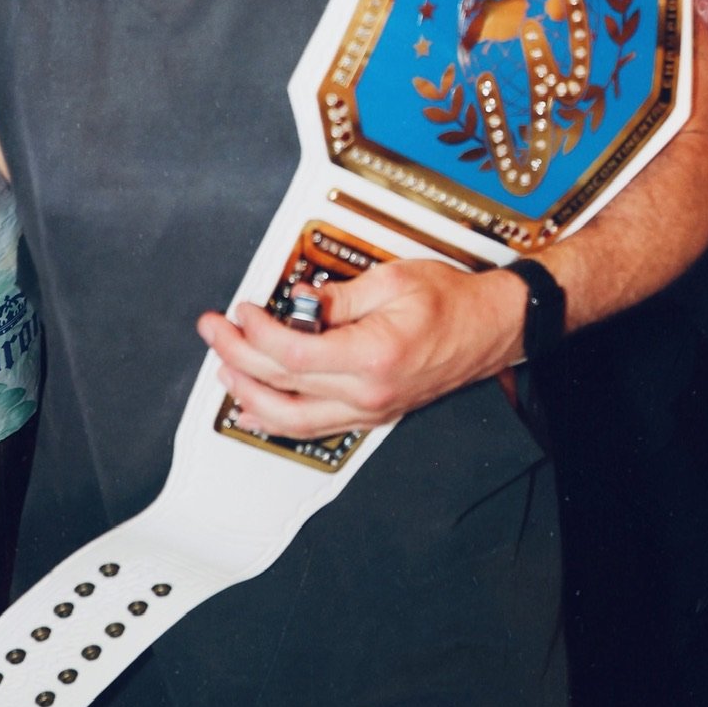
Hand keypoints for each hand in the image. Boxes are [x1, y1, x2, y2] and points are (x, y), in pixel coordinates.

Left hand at [195, 259, 527, 438]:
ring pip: (291, 419)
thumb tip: (298, 303)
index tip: (240, 312)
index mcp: (372, 356)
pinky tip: (256, 407)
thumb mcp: (392, 280)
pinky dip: (277, 418)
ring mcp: (370, 410)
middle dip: (237, 357)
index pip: (292, 353)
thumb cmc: (453, 302)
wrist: (492, 327)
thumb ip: (338, 296)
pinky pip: (313, 426)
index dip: (255, 332)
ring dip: (248, 395)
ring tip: (225, 368)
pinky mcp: (372, 414)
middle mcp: (368, 393)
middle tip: (216, 332)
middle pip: (282, 386)